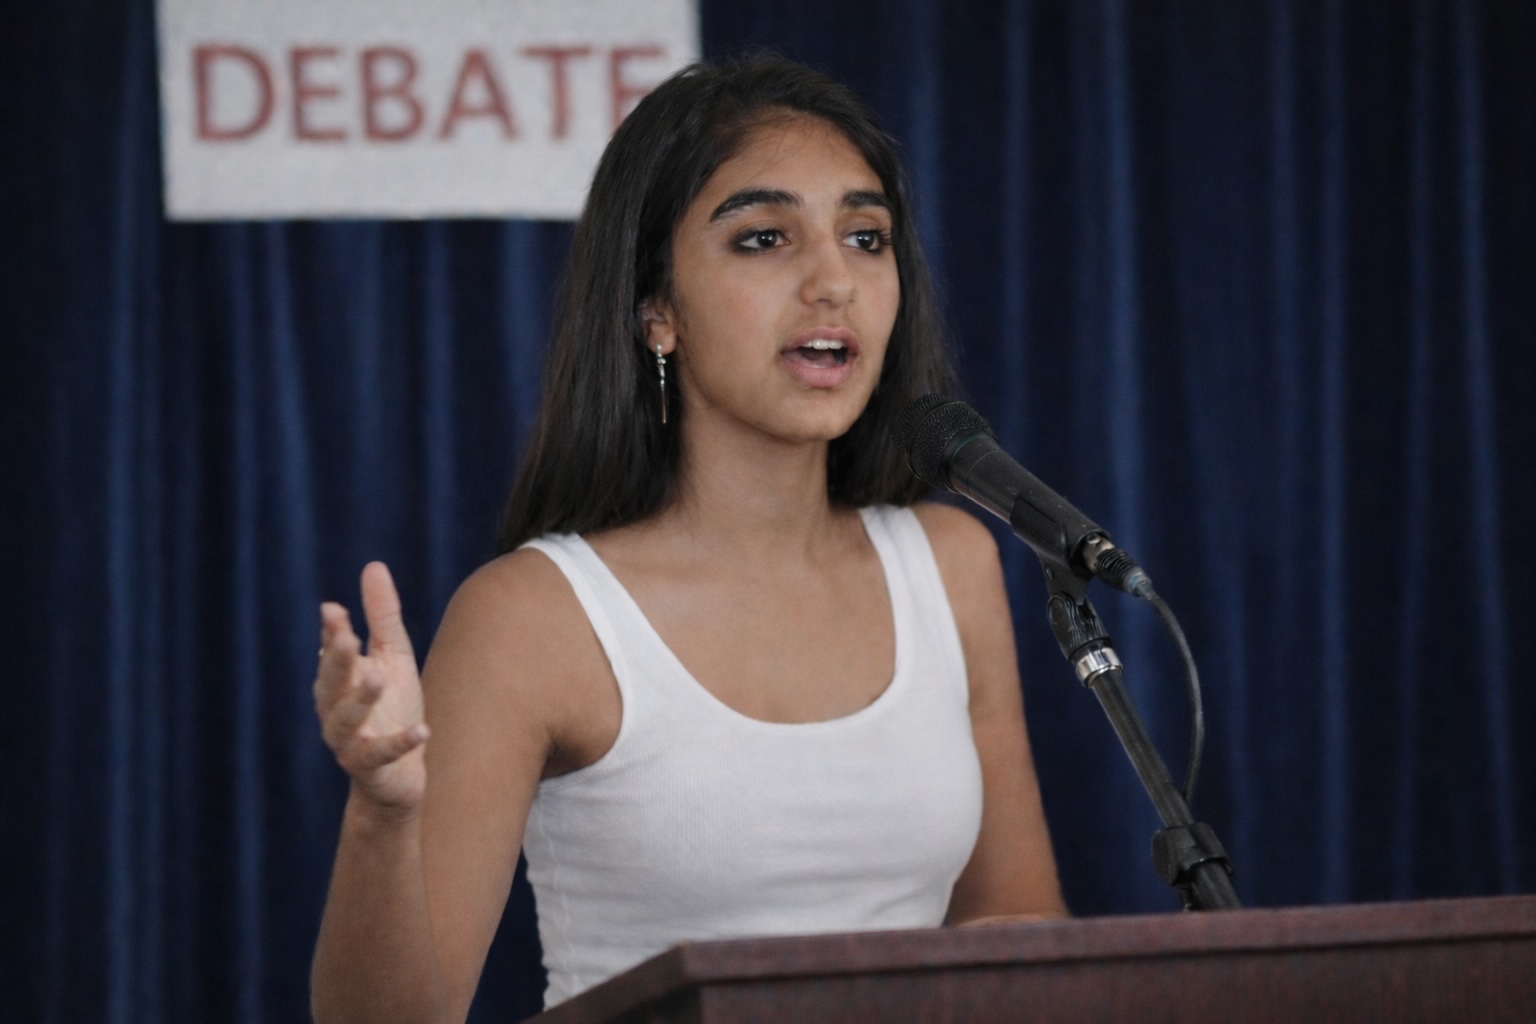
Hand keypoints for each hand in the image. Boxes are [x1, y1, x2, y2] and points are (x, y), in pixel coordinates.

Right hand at [314, 562, 429, 814]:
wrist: (397, 773)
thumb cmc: (392, 708)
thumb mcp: (393, 657)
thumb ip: (382, 617)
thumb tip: (373, 566)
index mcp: (338, 681)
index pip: (331, 652)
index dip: (331, 633)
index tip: (333, 610)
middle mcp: (334, 710)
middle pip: (330, 684)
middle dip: (336, 662)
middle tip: (346, 638)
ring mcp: (348, 742)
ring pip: (346, 720)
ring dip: (361, 699)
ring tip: (379, 675)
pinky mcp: (370, 768)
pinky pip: (381, 755)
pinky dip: (400, 743)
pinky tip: (422, 731)